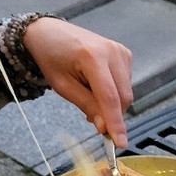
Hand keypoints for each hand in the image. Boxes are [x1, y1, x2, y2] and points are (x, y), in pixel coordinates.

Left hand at [21, 17, 133, 146]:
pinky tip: (98, 84)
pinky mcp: (124, 53)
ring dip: (112, 102)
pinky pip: (126, 83)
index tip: (120, 142)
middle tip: (95, 121)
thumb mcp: (62, 86)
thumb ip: (86, 105)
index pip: (110, 98)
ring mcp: (120, 51)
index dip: (116, 123)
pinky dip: (114, 91)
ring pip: (126, 92)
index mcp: (92, 57)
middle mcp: (111, 52)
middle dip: (113, 114)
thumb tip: (104, 127)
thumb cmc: (51, 57)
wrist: (49, 32)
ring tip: (89, 93)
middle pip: (123, 97)